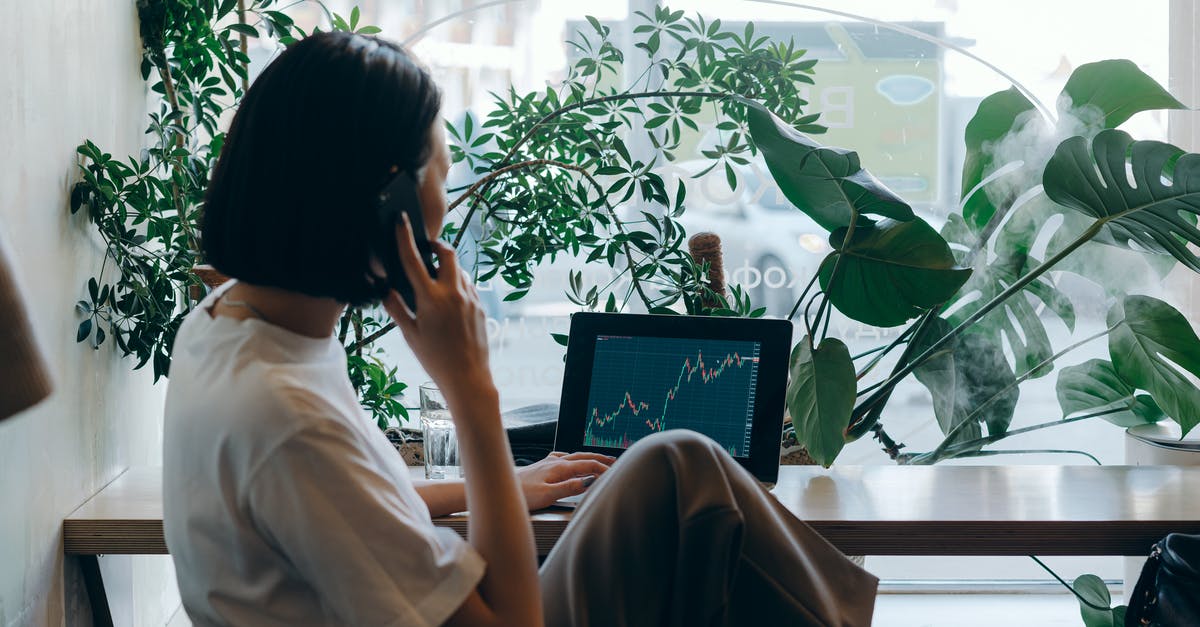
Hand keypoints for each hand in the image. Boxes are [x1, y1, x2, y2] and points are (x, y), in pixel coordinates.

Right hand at [383, 216, 492, 404]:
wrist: (468, 378)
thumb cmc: (435, 359)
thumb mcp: (410, 335)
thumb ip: (396, 308)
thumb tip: (386, 291)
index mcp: (431, 299)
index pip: (413, 260)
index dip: (404, 237)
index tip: (401, 220)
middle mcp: (453, 293)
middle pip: (448, 254)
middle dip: (438, 246)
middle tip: (428, 248)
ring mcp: (471, 299)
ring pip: (460, 271)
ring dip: (448, 268)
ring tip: (436, 281)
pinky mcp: (481, 307)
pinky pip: (469, 286)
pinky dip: (458, 285)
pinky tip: (450, 300)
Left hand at [516, 452, 615, 510]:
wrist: (500, 488)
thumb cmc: (522, 494)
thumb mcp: (548, 495)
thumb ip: (569, 488)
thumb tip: (589, 481)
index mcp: (560, 467)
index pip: (588, 466)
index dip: (603, 469)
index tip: (616, 474)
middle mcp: (556, 461)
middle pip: (584, 458)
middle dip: (600, 459)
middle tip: (616, 462)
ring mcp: (548, 462)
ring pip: (574, 456)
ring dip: (589, 458)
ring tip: (600, 460)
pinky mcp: (542, 466)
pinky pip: (563, 457)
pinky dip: (573, 458)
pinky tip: (570, 460)